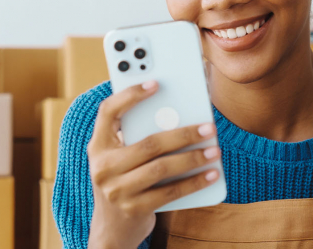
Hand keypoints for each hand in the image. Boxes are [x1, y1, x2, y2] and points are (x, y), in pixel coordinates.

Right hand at [86, 80, 221, 248]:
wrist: (112, 229)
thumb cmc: (124, 181)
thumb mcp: (120, 158)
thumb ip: (137, 137)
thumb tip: (179, 115)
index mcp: (97, 146)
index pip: (108, 112)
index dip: (130, 95)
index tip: (156, 83)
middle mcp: (103, 167)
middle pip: (148, 144)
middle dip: (183, 134)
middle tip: (209, 128)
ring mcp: (116, 191)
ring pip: (161, 168)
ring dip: (192, 158)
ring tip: (214, 150)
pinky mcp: (134, 209)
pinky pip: (170, 192)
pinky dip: (194, 182)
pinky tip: (212, 174)